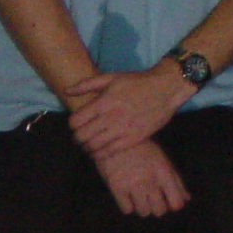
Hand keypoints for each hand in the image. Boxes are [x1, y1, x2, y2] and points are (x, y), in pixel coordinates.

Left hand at [66, 62, 196, 159]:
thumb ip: (87, 84)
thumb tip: (67, 91)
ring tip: (88, 146)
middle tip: (80, 138)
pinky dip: (100, 154)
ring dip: (87, 148)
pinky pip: (111, 151)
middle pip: (82, 136)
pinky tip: (99, 152)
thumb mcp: (111, 78)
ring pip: (95, 146)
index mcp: (103, 102)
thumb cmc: (137, 82)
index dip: (72, 125)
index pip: (76, 121)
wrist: (165, 89)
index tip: (75, 125)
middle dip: (77, 138)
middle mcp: (111, 117)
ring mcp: (123, 129)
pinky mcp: (134, 138)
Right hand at [95, 137, 190, 217]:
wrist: (115, 138)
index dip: (173, 204)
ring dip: (142, 207)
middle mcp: (150, 180)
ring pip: (144, 212)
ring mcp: (132, 184)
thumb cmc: (144, 150)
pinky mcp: (116, 187)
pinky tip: (127, 195)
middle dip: (157, 206)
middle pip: (159, 211)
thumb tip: (186, 199)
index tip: (168, 200)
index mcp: (164, 172)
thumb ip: (176, 180)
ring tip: (139, 195)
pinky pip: (127, 210)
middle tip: (151, 197)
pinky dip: (128, 205)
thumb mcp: (163, 160)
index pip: (176, 203)